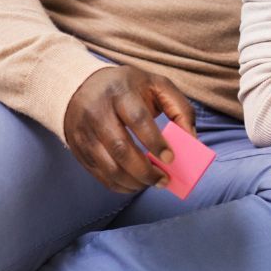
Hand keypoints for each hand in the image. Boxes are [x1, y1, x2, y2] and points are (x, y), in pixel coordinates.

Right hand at [62, 65, 196, 192]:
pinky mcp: (78, 149)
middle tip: (164, 180)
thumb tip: (192, 140)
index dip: (155, 142)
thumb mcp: (155, 85)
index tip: (170, 159)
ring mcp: (84, 132)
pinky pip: (100, 175)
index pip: (137, 120)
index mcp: (119, 91)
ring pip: (109, 167)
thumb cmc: (126, 87)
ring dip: (134, 182)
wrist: (80, 86)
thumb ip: (179, 108)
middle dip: (146, 171)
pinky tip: (135, 183)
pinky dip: (120, 185)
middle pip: (120, 148)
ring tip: (152, 182)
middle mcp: (97, 112)